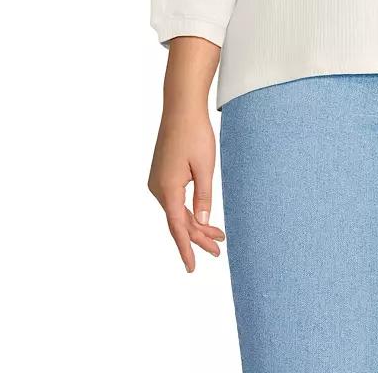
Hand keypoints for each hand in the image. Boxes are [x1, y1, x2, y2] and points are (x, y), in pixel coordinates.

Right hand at [148, 105, 225, 271]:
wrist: (181, 109)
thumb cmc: (195, 134)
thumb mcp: (205, 167)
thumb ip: (204, 195)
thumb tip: (202, 221)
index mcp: (168, 189)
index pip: (177, 227)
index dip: (186, 248)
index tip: (192, 267)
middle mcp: (158, 188)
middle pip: (178, 221)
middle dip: (198, 237)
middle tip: (219, 250)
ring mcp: (158, 182)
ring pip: (177, 211)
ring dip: (196, 224)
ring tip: (218, 237)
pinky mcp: (162, 175)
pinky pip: (175, 200)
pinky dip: (189, 210)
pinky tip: (202, 217)